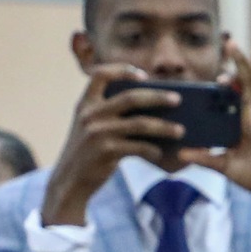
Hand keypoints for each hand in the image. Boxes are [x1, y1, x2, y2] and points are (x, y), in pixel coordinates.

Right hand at [39, 63, 188, 225]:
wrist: (69, 180)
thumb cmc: (89, 150)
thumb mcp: (90, 125)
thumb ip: (109, 113)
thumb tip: (154, 107)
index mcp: (85, 103)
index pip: (100, 75)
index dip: (122, 71)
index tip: (143, 75)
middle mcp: (90, 114)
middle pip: (131, 97)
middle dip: (158, 97)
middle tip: (178, 100)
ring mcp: (97, 133)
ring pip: (141, 124)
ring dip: (164, 127)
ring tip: (181, 131)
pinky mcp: (106, 152)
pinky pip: (139, 147)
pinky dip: (153, 150)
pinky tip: (161, 153)